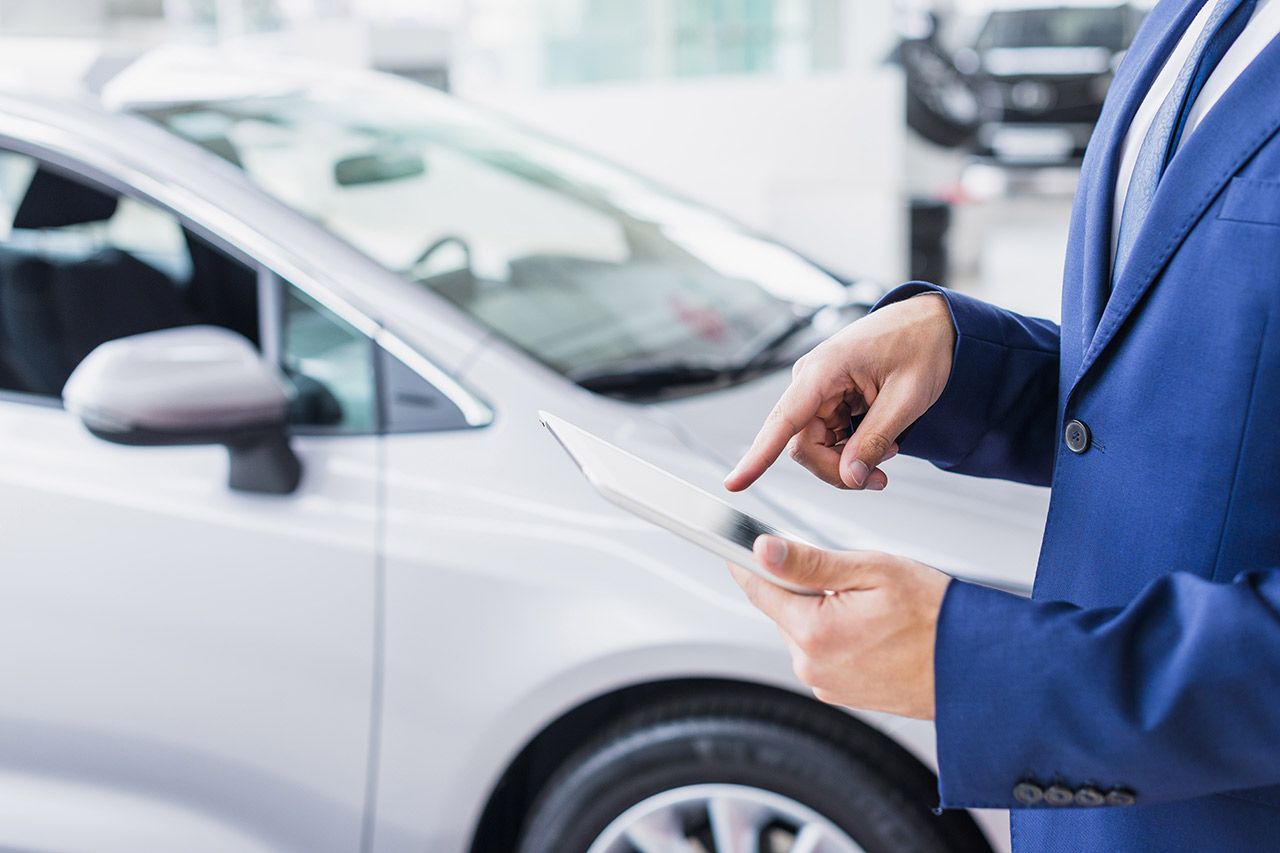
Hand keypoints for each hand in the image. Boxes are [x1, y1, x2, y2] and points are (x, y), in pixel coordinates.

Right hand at [724, 293, 954, 491]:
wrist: (933, 324)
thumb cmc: (922, 346)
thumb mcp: (907, 398)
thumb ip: (874, 440)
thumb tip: (850, 477)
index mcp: (824, 370)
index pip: (783, 420)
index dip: (757, 457)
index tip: (735, 483)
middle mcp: (811, 380)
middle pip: (803, 446)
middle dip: (838, 469)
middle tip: (879, 478)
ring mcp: (818, 390)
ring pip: (815, 446)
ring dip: (848, 461)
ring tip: (889, 451)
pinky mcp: (828, 398)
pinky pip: (828, 437)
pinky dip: (852, 449)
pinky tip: (880, 441)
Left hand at [729, 535, 950, 719]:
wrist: (980, 667)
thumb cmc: (937, 616)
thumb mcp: (873, 571)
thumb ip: (810, 562)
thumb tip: (763, 550)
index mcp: (815, 633)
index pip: (760, 588)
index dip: (747, 560)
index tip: (731, 542)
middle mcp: (813, 665)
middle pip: (784, 609)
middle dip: (806, 586)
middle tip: (851, 578)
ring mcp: (827, 683)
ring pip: (806, 630)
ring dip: (825, 611)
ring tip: (873, 608)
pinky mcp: (843, 693)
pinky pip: (825, 651)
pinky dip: (840, 634)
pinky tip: (876, 630)